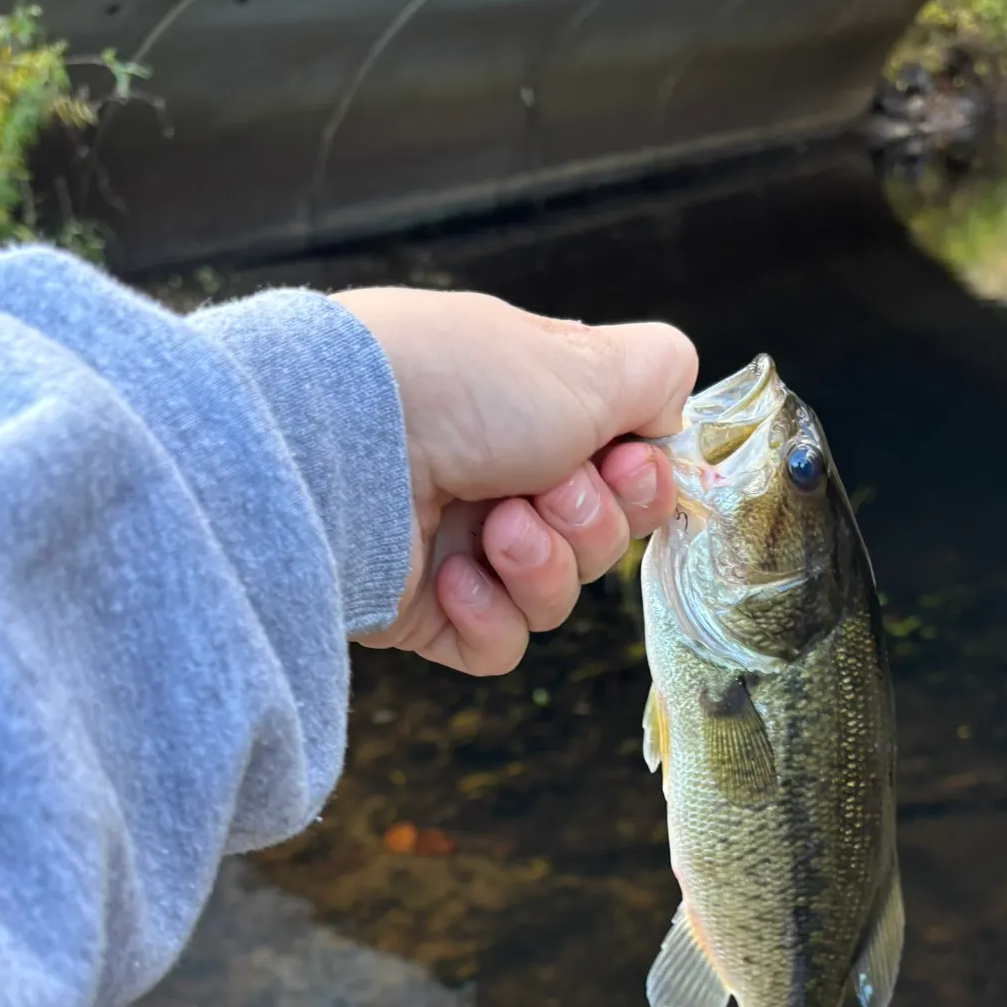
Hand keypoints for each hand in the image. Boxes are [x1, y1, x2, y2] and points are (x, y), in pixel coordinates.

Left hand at [334, 286, 696, 674]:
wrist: (337, 441)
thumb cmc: (459, 385)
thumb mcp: (585, 361)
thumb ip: (657, 376)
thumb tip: (669, 414)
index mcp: (535, 414)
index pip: (627, 472)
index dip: (642, 482)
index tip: (624, 464)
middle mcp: (499, 478)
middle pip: (602, 539)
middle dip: (592, 521)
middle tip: (548, 491)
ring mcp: (459, 545)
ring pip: (558, 596)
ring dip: (542, 565)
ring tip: (495, 531)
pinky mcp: (422, 612)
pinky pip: (500, 645)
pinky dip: (489, 615)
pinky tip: (452, 576)